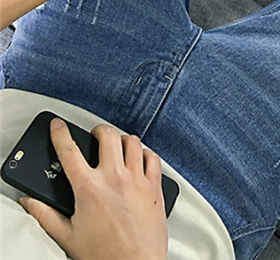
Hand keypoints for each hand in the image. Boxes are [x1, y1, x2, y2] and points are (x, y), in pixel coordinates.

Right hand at [19, 118, 167, 259]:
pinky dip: (145, 153)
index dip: (60, 134)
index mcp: (89, 188)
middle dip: (98, 130)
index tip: (58, 126)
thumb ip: (45, 215)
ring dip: (122, 140)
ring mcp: (137, 179)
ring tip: (117, 146)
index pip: (69, 151)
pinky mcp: (155, 185)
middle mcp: (115, 177)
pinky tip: (139, 158)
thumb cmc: (104, 255)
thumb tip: (30, 201)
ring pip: (133, 141)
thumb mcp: (66, 236)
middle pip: (107, 135)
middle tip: (94, 136)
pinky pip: (153, 157)